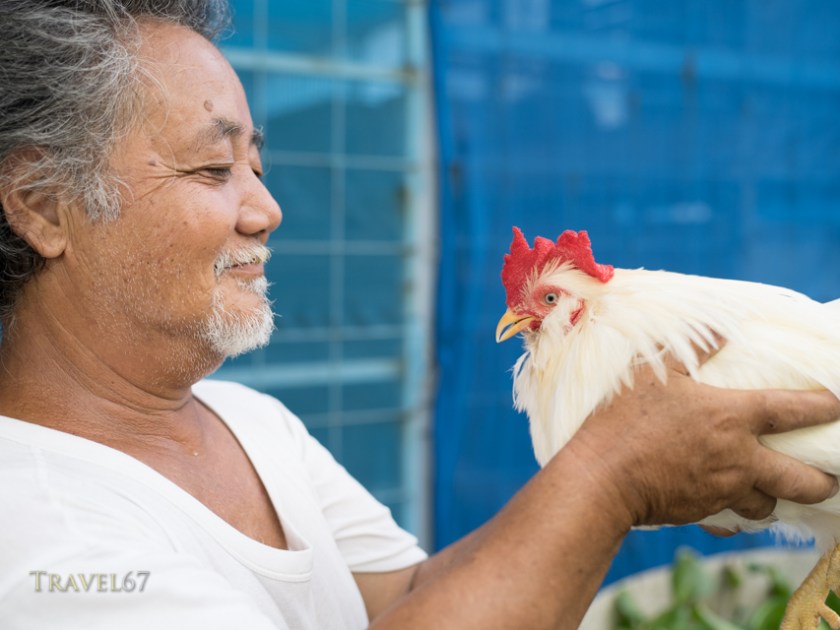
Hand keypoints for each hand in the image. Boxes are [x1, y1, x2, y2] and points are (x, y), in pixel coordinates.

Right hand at [565, 346, 839, 527]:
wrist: (602, 477)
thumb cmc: (625, 418)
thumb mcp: (653, 371)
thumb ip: (693, 348)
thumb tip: (723, 327)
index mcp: (731, 417)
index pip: (792, 410)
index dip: (822, 406)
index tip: (839, 404)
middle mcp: (738, 458)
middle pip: (799, 479)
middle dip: (821, 482)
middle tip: (829, 480)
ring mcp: (721, 490)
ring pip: (766, 505)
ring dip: (772, 498)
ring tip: (770, 492)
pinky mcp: (701, 512)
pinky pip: (730, 520)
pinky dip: (734, 518)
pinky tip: (728, 514)